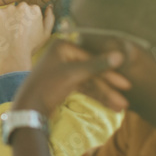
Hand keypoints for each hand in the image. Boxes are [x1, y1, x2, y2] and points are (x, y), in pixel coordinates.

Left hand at [0, 4, 54, 73]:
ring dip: (9, 18)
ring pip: (9, 11)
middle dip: (19, 17)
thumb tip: (49, 6)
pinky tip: (3, 31)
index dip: (29, 20)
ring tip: (10, 33)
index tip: (26, 30)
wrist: (12, 55)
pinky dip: (0, 21)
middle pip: (20, 8)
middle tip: (18, 32)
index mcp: (35, 9)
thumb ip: (49, 18)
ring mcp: (9, 9)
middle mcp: (22, 6)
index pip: (31, 10)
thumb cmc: (31, 46)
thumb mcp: (46, 34)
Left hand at [12, 39, 131, 116]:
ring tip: (120, 108)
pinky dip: (95, 96)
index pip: (92, 59)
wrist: (28, 108)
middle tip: (125, 101)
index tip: (126, 85)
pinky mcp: (62, 82)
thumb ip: (98, 65)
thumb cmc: (49, 86)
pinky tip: (109, 105)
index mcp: (63, 46)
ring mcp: (62, 69)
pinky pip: (83, 87)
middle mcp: (62, 55)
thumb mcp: (74, 74)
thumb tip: (120, 55)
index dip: (110, 74)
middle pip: (91, 71)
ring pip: (88, 81)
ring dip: (104, 94)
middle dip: (108, 88)